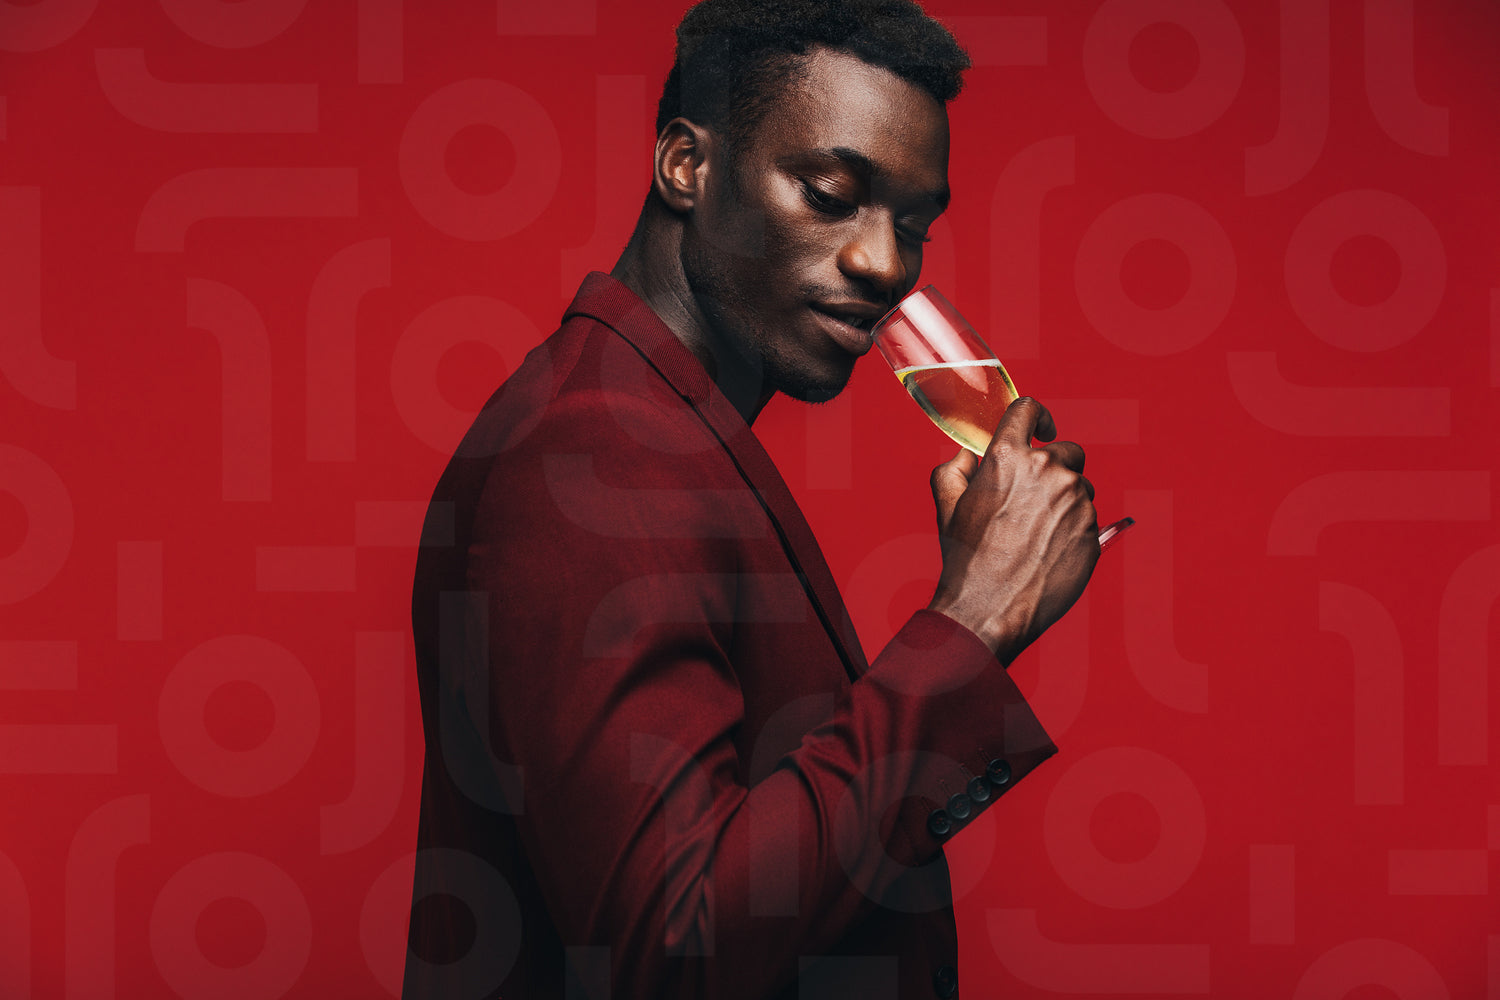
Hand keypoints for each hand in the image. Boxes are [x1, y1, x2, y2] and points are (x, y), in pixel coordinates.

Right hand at [926, 397, 1098, 662]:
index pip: (1029, 409)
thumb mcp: (947, 506)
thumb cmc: (966, 557)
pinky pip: (1089, 517)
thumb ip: (954, 469)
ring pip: (1080, 486)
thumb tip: (968, 456)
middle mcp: (1047, 470)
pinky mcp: (1093, 528)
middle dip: (1053, 467)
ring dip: (1065, 500)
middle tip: (1033, 499)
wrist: (991, 607)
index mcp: (1008, 457)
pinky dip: (1074, 527)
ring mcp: (1075, 499)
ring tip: (1038, 533)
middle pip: (1066, 450)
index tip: (1041, 428)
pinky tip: (1049, 551)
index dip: (1037, 416)